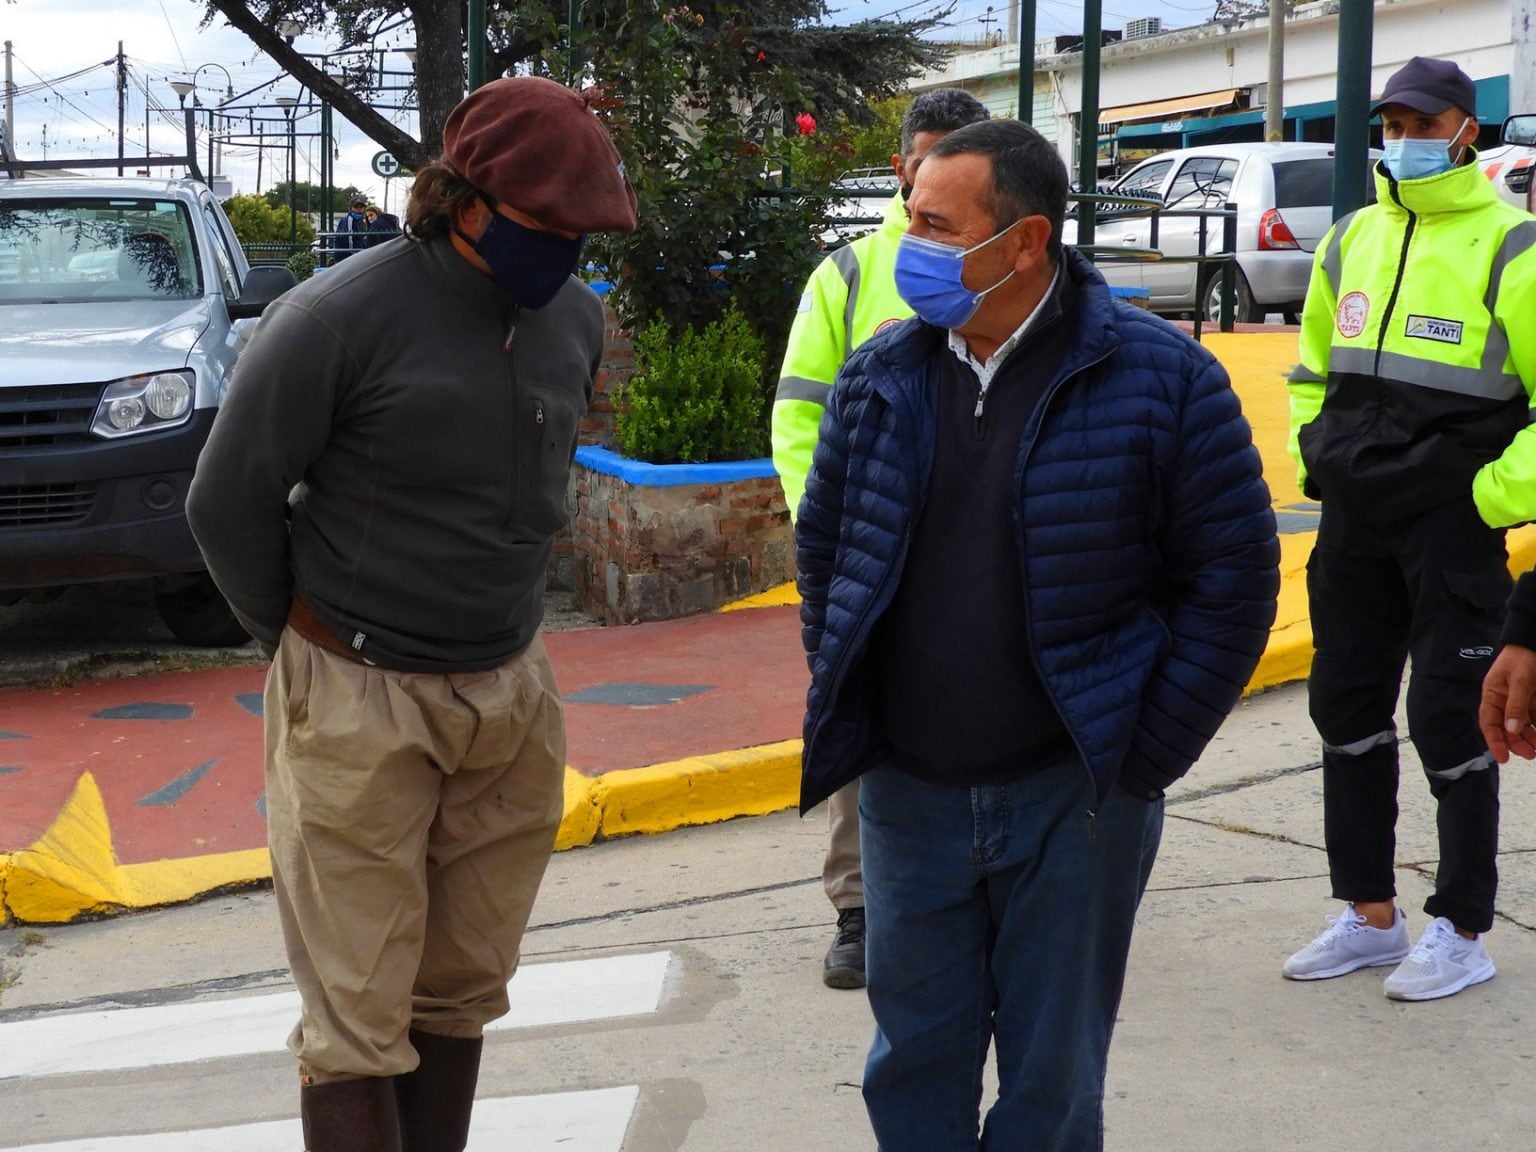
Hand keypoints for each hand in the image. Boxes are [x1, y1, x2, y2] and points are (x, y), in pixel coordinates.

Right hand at [1479, 644, 1535, 761]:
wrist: (1535, 642)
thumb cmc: (1524, 657)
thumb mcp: (1520, 680)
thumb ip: (1516, 704)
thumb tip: (1511, 729)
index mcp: (1493, 695)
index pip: (1489, 722)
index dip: (1494, 741)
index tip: (1502, 758)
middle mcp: (1503, 701)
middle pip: (1506, 728)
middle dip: (1517, 743)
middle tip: (1530, 754)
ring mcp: (1519, 701)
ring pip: (1521, 726)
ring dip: (1529, 738)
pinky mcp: (1532, 700)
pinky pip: (1534, 718)